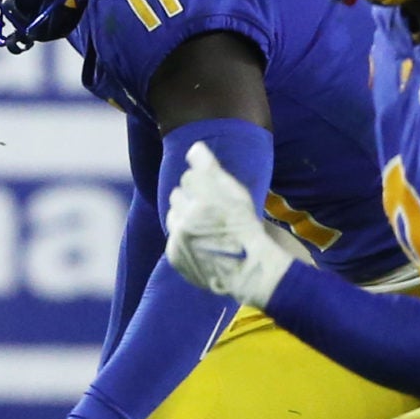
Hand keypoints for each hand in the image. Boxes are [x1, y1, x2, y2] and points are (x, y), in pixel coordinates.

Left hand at [165, 142, 307, 307]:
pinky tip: (200, 243)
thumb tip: (193, 148)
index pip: (190, 174)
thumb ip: (212, 169)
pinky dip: (183, 238)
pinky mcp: (174, 255)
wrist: (247, 270)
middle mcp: (190, 216)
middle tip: (209, 210)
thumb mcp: (237, 193)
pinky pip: (172, 237)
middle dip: (191, 198)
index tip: (213, 193)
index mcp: (208, 197)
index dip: (203, 182)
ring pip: (172, 214)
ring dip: (183, 216)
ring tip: (204, 227)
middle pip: (178, 193)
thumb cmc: (246, 227)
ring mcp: (180, 238)